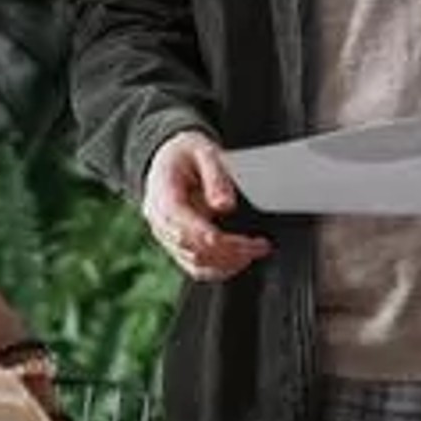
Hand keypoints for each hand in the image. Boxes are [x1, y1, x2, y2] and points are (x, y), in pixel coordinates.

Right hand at [141, 132, 269, 281]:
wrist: (168, 158)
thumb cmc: (186, 154)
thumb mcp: (204, 151)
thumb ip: (215, 177)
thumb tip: (225, 206)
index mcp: (162, 197)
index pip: (185, 228)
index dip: (215, 240)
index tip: (246, 241)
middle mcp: (160, 222)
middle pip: (193, 250)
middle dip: (230, 253)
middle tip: (260, 245)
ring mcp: (166, 237)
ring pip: (195, 264)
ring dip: (227, 264)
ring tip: (255, 252)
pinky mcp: (177, 246)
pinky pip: (196, 267)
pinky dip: (220, 268)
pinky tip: (241, 259)